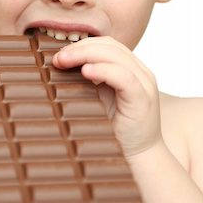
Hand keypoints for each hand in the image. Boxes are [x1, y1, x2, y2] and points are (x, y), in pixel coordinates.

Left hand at [53, 36, 161, 156]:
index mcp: (131, 69)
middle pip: (110, 46)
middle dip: (80, 48)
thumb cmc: (116, 129)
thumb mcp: (100, 97)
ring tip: (64, 62)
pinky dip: (103, 70)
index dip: (83, 45)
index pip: (108, 45)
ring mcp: (144, 84)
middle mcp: (141, 73)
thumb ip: (89, 79)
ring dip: (86, 55)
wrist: (138, 157)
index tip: (60, 55)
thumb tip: (61, 63)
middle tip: (58, 58)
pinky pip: (124, 77)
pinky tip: (86, 72)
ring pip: (116, 56)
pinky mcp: (143, 99)